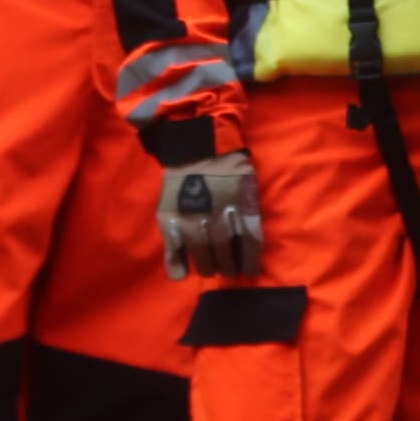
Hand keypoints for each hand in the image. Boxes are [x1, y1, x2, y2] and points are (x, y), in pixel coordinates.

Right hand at [158, 152, 262, 279]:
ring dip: (207, 267)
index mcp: (240, 204)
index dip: (249, 261)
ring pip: (202, 254)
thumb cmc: (228, 165)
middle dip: (228, 266)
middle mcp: (216, 214)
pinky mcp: (169, 218)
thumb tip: (249, 239)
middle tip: (228, 270)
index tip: (249, 270)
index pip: (249, 242)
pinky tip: (181, 275)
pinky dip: (176, 265)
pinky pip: (174, 248)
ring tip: (210, 270)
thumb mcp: (248, 183)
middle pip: (225, 252)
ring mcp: (190, 217)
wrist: (195, 145)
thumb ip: (249, 209)